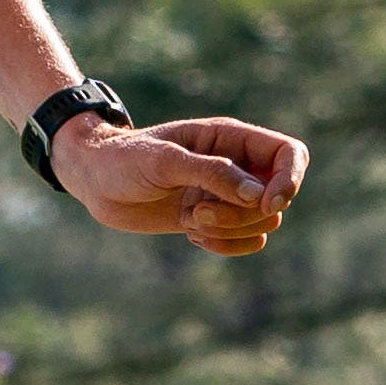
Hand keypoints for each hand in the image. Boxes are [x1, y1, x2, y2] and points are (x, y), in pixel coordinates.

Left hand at [60, 113, 309, 256]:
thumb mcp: (164, 160)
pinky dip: (225, 246)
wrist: (95, 180)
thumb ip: (211, 173)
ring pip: (263, 223)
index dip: (290, 179)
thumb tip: (256, 194)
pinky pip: (245, 242)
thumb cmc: (125, 159)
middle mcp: (236, 166)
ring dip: (231, 230)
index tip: (266, 203)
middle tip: (197, 212)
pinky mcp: (214, 220)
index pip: (290, 154)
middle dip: (243, 214)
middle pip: (276, 197)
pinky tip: (191, 235)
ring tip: (190, 220)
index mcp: (231, 139)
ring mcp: (226, 195)